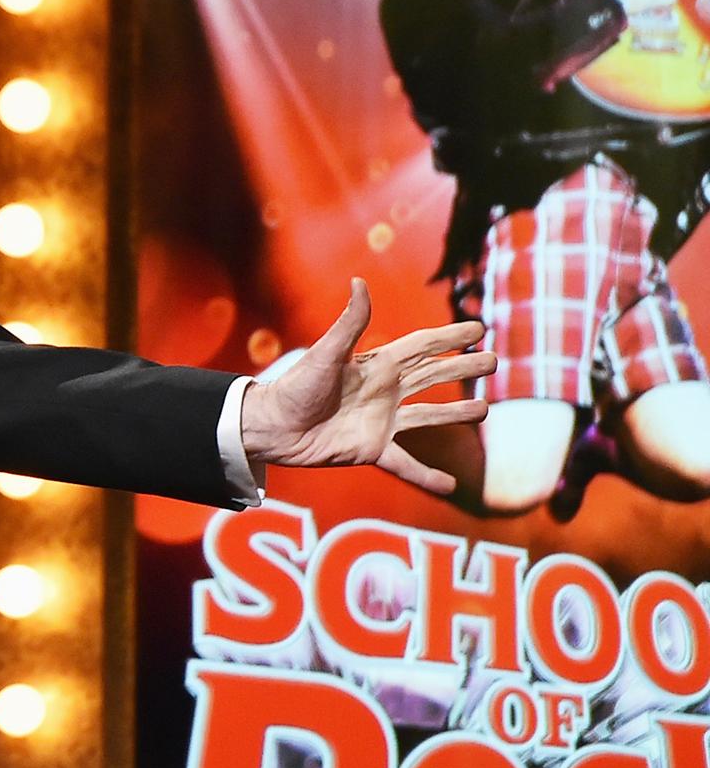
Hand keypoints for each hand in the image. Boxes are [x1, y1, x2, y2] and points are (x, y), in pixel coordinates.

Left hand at [239, 278, 493, 495]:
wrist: (272, 428)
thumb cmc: (294, 387)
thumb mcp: (325, 354)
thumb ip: (350, 322)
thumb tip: (359, 282)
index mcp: (376, 364)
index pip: (423, 346)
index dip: (450, 337)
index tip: (479, 329)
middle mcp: (384, 391)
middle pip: (432, 376)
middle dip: (463, 369)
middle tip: (494, 361)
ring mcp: (380, 421)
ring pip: (428, 416)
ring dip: (455, 414)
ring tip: (485, 410)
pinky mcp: (372, 449)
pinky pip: (406, 464)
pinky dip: (427, 475)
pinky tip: (450, 486)